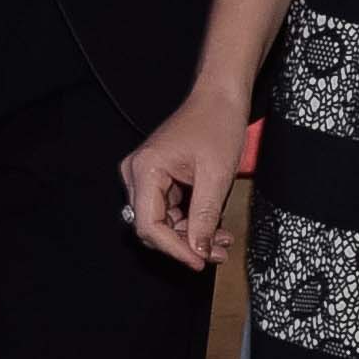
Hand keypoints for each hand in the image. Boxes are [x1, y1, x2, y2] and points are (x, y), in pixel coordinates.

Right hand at [113, 90, 247, 270]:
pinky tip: (213, 228)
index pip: (149, 225)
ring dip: (191, 236)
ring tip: (221, 241)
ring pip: (163, 223)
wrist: (220, 97)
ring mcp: (146, 176)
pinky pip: (170, 211)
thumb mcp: (216, 175)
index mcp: (145, 170)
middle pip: (153, 227)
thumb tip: (198, 250)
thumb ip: (204, 217)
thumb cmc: (217, 123)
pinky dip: (191, 223)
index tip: (199, 261)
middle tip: (215, 254)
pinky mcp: (159, 179)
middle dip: (185, 244)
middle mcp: (137, 174)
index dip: (174, 249)